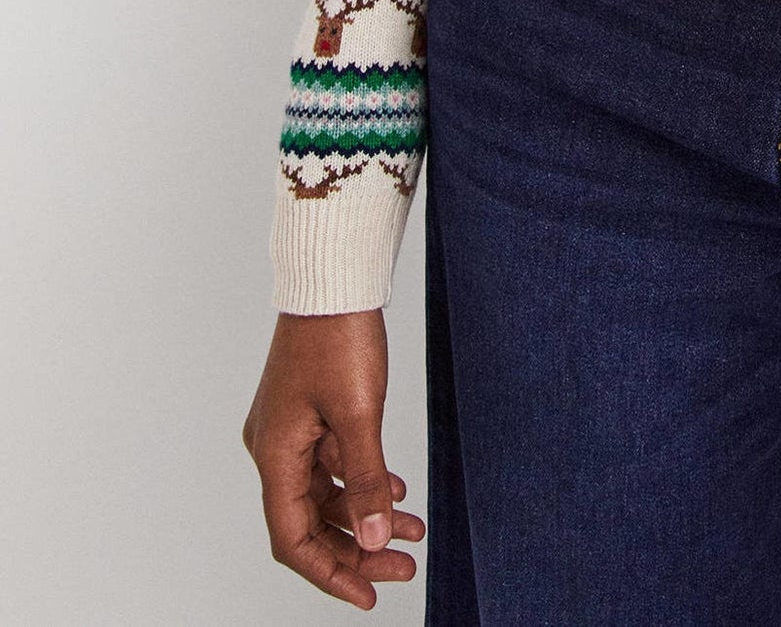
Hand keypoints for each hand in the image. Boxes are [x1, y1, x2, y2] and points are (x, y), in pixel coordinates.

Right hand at [242, 309, 422, 607]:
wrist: (334, 278)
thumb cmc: (339, 337)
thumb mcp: (359, 414)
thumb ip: (366, 479)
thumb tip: (372, 538)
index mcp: (274, 455)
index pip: (294, 539)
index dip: (330, 573)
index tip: (369, 594)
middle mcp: (274, 448)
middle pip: (310, 522)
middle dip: (356, 548)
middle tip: (403, 564)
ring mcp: (289, 430)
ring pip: (325, 493)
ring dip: (366, 513)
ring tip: (413, 528)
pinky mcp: (308, 411)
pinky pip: (332, 463)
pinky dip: (361, 480)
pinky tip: (396, 487)